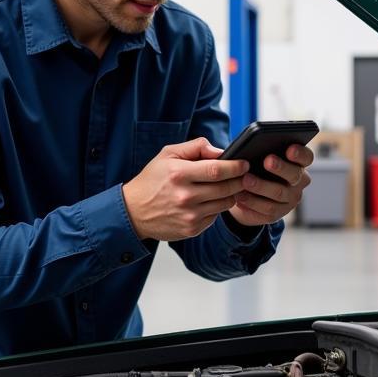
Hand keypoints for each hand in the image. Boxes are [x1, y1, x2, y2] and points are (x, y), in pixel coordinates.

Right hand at [122, 137, 249, 241]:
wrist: (133, 211)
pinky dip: (217, 207)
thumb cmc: (152, 179)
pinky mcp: (192, 229)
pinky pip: (215, 216)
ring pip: (225, 203)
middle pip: (226, 188)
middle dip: (239, 180)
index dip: (236, 166)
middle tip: (244, 175)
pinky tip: (210, 200)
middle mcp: (185, 196)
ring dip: (231, 194)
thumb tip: (221, 151)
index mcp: (179, 174)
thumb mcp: (168, 154)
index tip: (244, 163)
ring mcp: (189, 215)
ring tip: (227, 186)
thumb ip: (196, 147)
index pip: (217, 170)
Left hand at [228, 143, 313, 226]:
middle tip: (267, 161)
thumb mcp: (259, 159)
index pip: (306, 157)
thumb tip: (251, 148)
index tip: (290, 149)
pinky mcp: (278, 214)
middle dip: (281, 167)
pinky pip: (267, 209)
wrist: (248, 196)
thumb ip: (262, 152)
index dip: (300, 153)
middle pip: (294, 175)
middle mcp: (298, 182)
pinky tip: (240, 196)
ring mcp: (290, 200)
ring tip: (245, 180)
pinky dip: (252, 202)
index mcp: (298, 164)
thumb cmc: (255, 169)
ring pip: (278, 193)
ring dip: (261, 186)